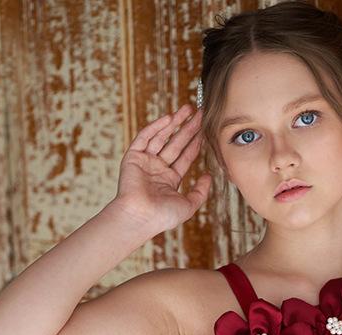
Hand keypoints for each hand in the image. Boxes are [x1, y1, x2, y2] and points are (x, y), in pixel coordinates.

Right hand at [110, 103, 211, 234]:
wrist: (140, 217)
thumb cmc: (162, 216)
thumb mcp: (188, 205)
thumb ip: (200, 191)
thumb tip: (209, 176)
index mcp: (169, 180)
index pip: (185, 157)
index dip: (195, 143)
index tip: (205, 130)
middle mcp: (157, 169)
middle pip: (175, 143)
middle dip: (188, 129)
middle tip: (199, 114)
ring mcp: (145, 161)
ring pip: (161, 137)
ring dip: (174, 123)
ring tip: (187, 109)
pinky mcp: (133, 156)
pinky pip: (145, 137)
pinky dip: (156, 127)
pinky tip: (169, 118)